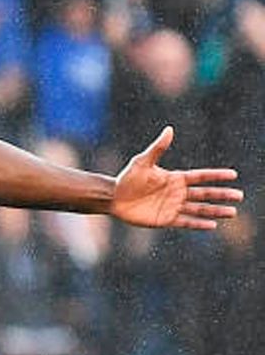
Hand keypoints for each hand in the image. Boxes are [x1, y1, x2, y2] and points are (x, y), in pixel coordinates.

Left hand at [111, 127, 241, 228]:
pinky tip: (212, 225)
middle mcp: (177, 193)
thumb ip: (158, 148)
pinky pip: (186, 221)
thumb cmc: (127, 178)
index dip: (216, 176)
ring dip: (215, 211)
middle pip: (205, 194)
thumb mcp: (143, 162)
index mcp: (175, 178)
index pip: (200, 176)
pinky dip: (199, 223)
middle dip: (222, 195)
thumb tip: (169, 130)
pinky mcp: (166, 219)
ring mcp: (173, 206)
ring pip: (199, 209)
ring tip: (232, 212)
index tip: (233, 175)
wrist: (113, 197)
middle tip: (239, 196)